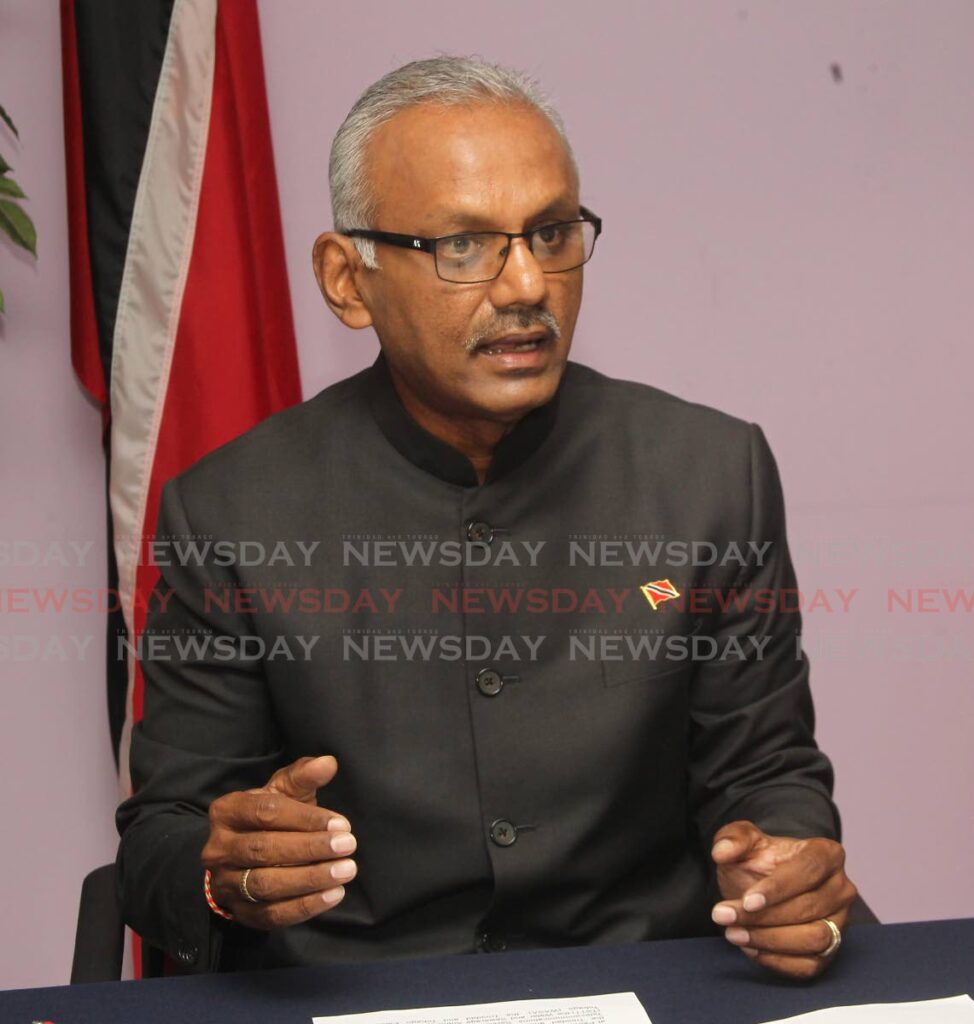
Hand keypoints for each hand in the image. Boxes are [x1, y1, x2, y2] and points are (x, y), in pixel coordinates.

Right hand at [202, 755, 356, 928]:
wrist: (243, 857)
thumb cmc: (269, 817)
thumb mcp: (282, 791)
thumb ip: (304, 775)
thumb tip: (328, 763)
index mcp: (227, 810)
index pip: (266, 812)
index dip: (306, 818)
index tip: (341, 824)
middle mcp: (218, 848)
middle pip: (265, 849)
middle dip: (310, 848)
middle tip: (348, 846)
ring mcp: (224, 884)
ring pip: (267, 885)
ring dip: (310, 879)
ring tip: (346, 870)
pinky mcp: (238, 913)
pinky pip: (271, 914)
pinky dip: (305, 906)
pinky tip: (334, 894)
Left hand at [710, 819, 856, 978]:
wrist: (762, 885)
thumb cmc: (758, 859)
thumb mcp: (743, 840)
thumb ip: (732, 838)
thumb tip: (721, 852)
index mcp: (826, 853)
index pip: (809, 870)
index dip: (778, 888)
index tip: (747, 901)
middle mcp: (841, 888)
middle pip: (809, 907)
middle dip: (763, 916)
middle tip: (724, 916)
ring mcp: (839, 922)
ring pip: (814, 939)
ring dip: (770, 940)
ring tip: (733, 933)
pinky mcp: (831, 952)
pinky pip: (810, 965)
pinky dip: (778, 961)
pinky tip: (750, 948)